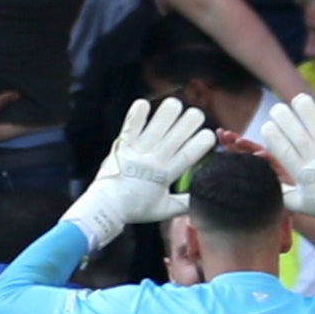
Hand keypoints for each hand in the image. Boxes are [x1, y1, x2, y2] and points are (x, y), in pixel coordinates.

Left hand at [77, 97, 216, 226]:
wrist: (105, 208)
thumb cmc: (135, 209)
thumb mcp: (164, 210)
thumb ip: (186, 204)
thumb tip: (204, 200)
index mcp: (165, 175)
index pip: (188, 154)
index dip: (201, 142)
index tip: (209, 134)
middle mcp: (153, 160)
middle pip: (175, 137)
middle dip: (189, 122)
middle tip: (197, 114)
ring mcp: (137, 152)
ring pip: (155, 128)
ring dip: (166, 114)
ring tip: (175, 103)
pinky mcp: (122, 147)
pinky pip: (130, 128)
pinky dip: (136, 115)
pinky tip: (143, 103)